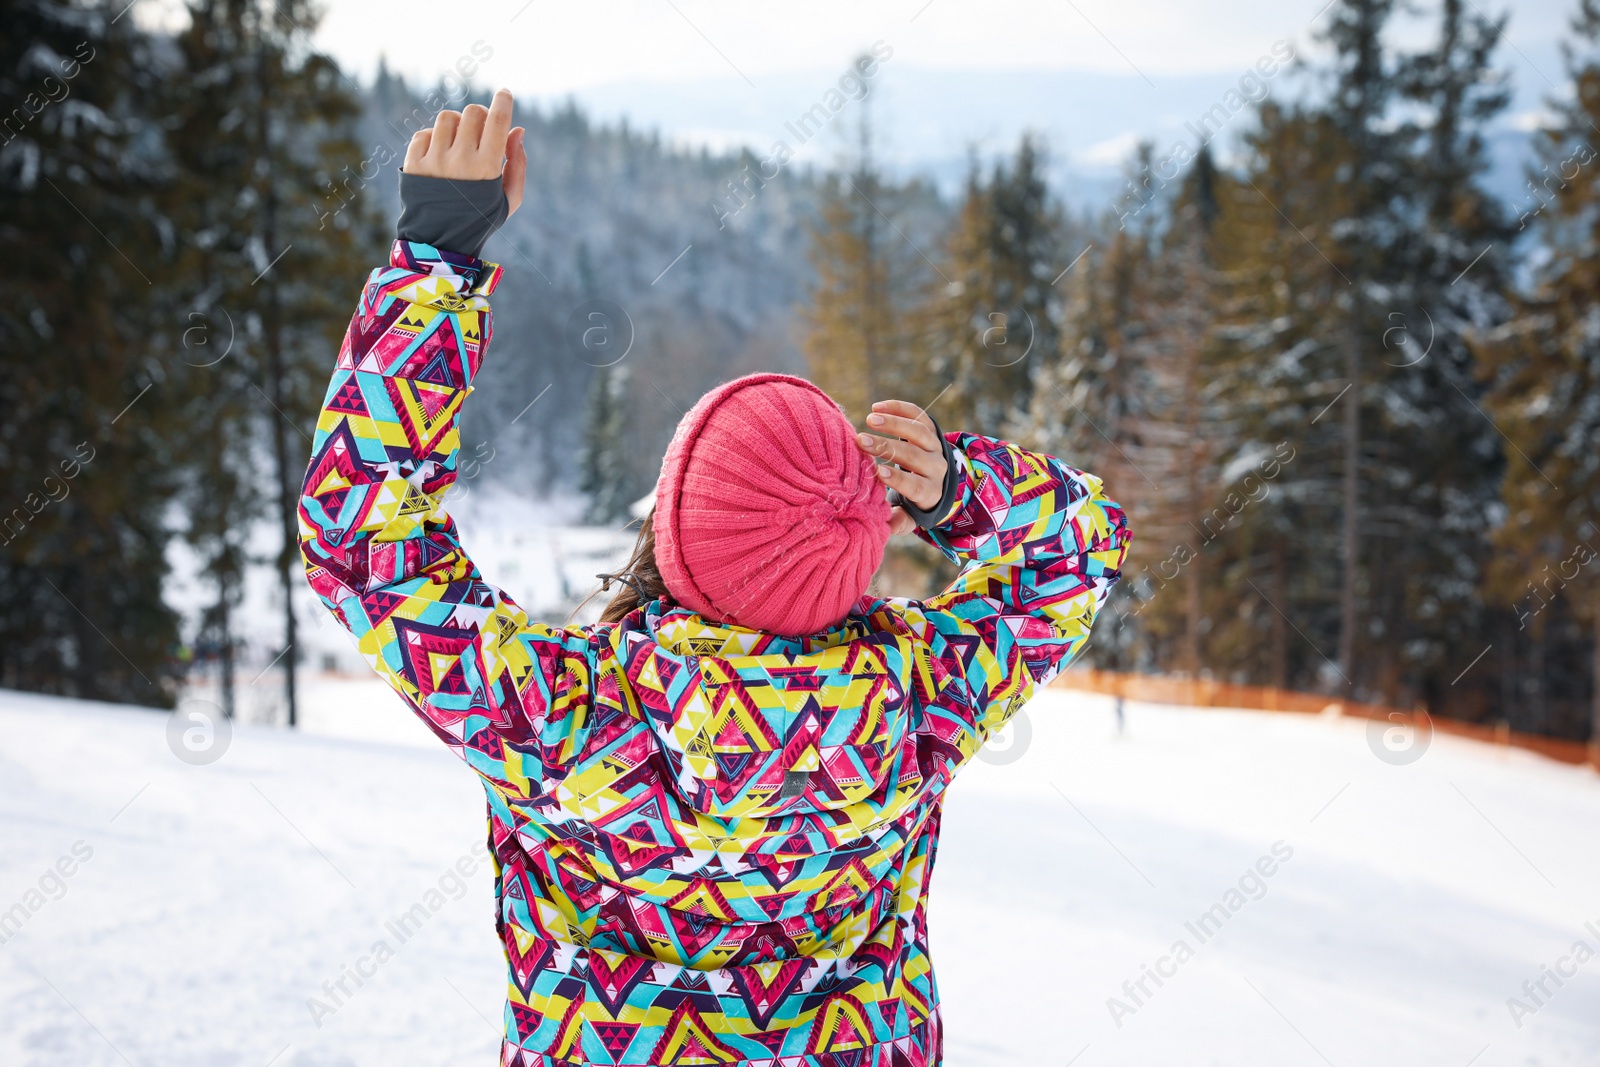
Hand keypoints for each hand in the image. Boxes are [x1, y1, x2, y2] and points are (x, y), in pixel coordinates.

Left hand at [403, 88, 526, 216]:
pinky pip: (424, 133)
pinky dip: (434, 138)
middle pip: (472, 113)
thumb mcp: (508, 198)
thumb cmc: (480, 218)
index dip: (503, 102)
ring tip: (458, 142)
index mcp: (486, 168)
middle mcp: (460, 160)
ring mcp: (434, 160)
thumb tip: (518, 130)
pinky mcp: (413, 163)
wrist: (439, 241)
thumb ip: (517, 164)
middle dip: (480, 115)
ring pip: (447, 118)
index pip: (497, 121)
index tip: (504, 93)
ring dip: (456, 124)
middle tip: (481, 129)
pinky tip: (440, 153)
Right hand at [856, 399, 947, 535]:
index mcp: (929, 491)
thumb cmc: (914, 500)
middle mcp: (936, 468)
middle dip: (887, 448)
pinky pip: (918, 415)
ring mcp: (935, 446)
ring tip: (870, 419)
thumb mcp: (910, 515)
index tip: (877, 471)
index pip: (915, 485)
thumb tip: (884, 526)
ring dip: (895, 424)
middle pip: (914, 456)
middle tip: (861, 440)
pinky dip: (899, 408)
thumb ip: (898, 521)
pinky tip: (877, 407)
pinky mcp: (931, 429)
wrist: (940, 479)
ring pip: (919, 432)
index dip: (897, 479)